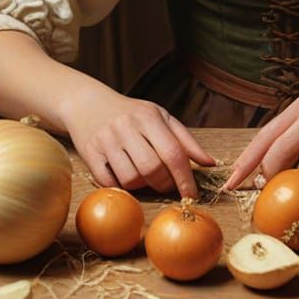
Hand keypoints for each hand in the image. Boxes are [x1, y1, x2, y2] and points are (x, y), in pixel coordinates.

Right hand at [64, 90, 213, 198]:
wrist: (88, 104)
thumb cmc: (132, 114)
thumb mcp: (161, 118)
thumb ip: (186, 141)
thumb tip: (210, 163)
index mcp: (149, 116)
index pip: (173, 152)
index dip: (185, 178)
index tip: (192, 194)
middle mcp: (126, 126)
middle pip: (153, 169)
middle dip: (164, 184)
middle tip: (167, 183)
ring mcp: (106, 140)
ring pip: (132, 179)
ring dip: (143, 186)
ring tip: (144, 175)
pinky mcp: (89, 154)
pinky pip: (110, 183)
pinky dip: (122, 187)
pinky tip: (125, 176)